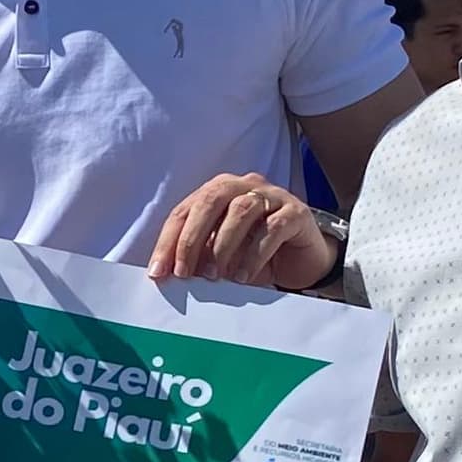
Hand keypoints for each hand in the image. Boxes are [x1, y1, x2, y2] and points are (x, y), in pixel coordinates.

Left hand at [149, 172, 333, 289]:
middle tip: (184, 272)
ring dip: (223, 245)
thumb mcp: (222, 255)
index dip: (169, 240)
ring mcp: (273, 196)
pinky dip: (253, 254)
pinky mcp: (296, 213)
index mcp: (219, 191)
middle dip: (191, 238)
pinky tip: (242, 276)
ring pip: (241, 210)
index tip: (158, 272)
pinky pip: (272, 229)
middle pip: (211, 200)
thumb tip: (168, 274)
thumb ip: (198, 256)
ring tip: (215, 276)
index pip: (185, 210)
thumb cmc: (255, 253)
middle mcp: (244, 185)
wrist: (303, 260)